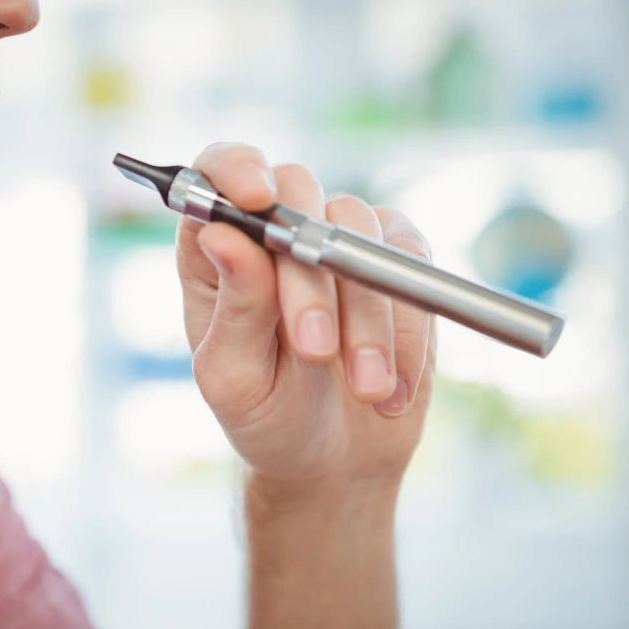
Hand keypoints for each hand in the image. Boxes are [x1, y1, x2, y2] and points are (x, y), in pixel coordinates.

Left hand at [177, 143, 436, 490]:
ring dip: (366, 316)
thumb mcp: (236, 379)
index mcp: (217, 252)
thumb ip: (234, 309)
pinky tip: (391, 389)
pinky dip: (407, 331)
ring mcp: (340, 240)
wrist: (334, 459)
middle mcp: (276, 233)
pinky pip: (411, 266)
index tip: (255, 198)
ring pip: (360, 230)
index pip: (217, 173)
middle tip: (314, 350)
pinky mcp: (396, 263)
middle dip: (309, 277)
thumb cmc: (268, 416)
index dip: (236, 169)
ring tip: (365, 387)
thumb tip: (221, 234)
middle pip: (297, 196)